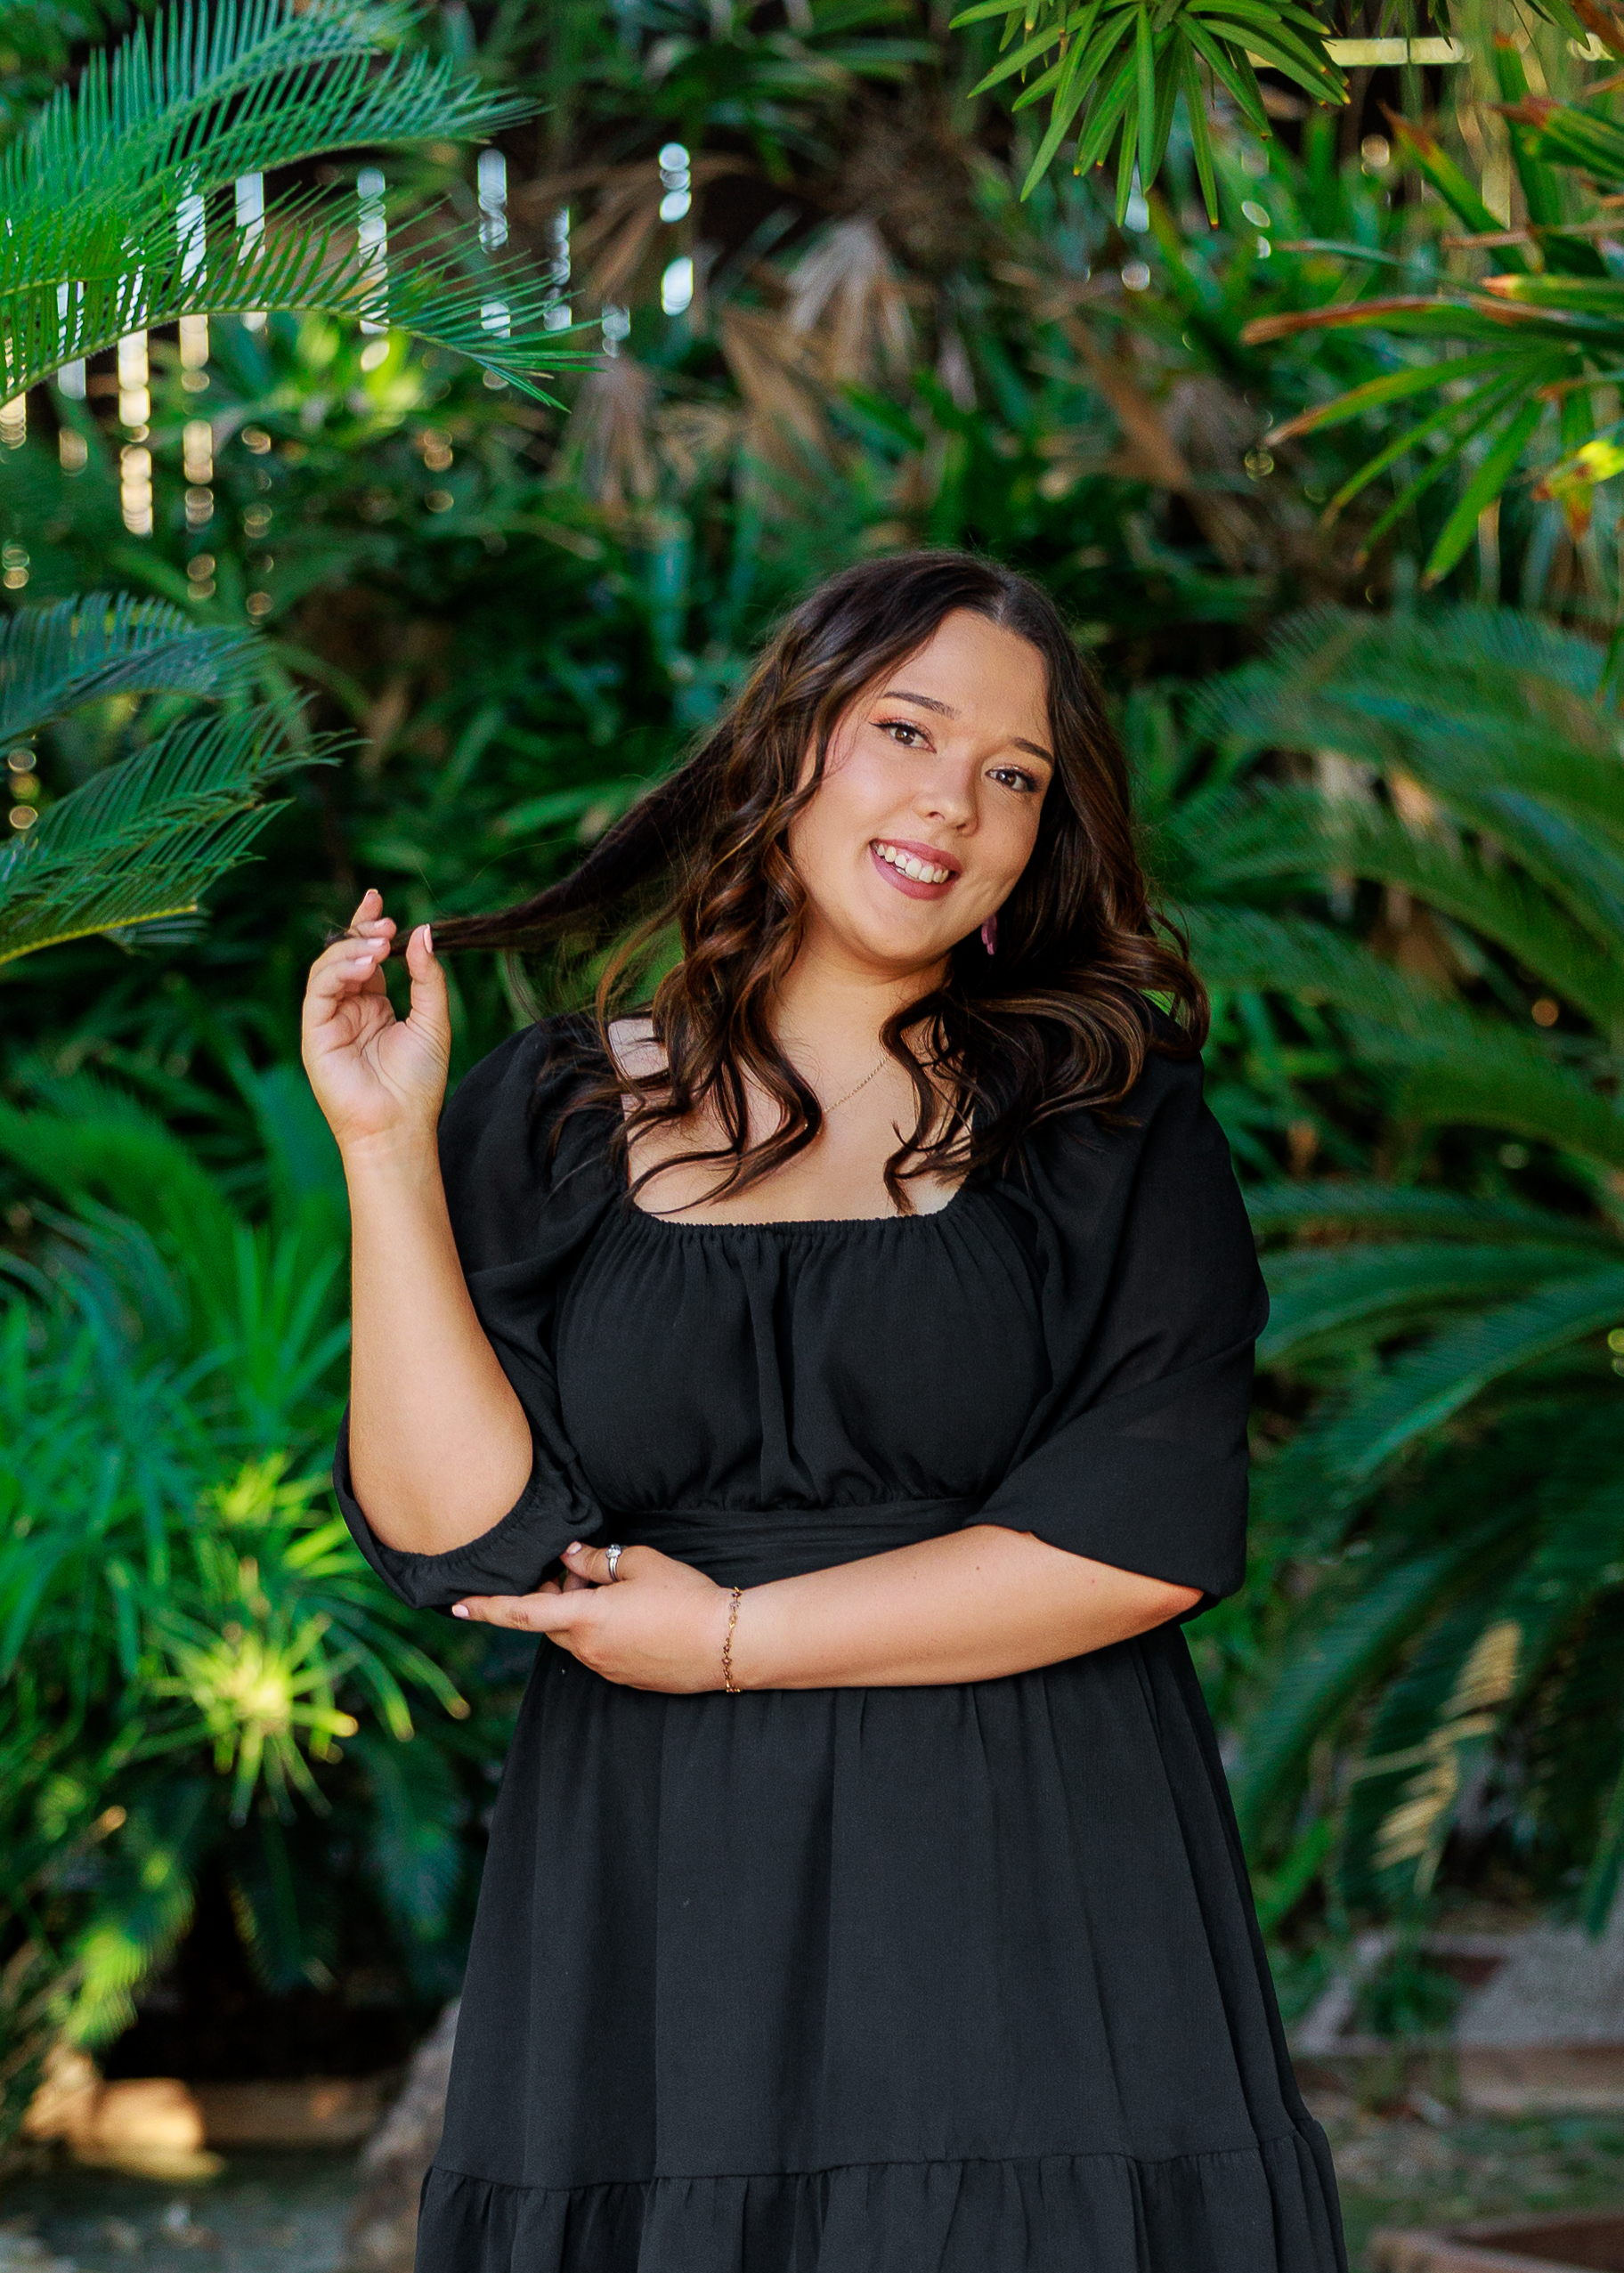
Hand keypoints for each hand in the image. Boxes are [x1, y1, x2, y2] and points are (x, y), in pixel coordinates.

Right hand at [301, 889, 450, 1156]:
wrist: (399, 1125)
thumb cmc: (418, 1082)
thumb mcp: (433, 1021)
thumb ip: (427, 977)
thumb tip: (422, 931)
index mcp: (375, 1006)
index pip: (368, 957)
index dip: (369, 926)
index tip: (378, 899)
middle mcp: (348, 1009)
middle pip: (345, 956)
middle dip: (362, 932)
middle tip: (385, 920)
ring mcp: (328, 1020)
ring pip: (328, 968)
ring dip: (352, 949)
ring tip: (380, 943)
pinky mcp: (314, 1032)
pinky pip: (318, 990)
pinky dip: (339, 970)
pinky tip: (366, 964)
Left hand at [452, 1543, 734, 1693]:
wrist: (728, 1644)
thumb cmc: (685, 1597)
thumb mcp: (639, 1564)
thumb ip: (596, 1560)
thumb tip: (569, 1557)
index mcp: (583, 1618)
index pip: (521, 1613)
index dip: (486, 1608)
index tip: (456, 1606)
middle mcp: (587, 1649)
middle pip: (549, 1622)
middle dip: (554, 1595)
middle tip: (582, 1568)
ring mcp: (605, 1668)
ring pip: (575, 1636)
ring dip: (582, 1612)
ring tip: (620, 1589)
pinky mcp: (625, 1678)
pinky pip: (598, 1651)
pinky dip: (602, 1630)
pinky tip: (638, 1613)